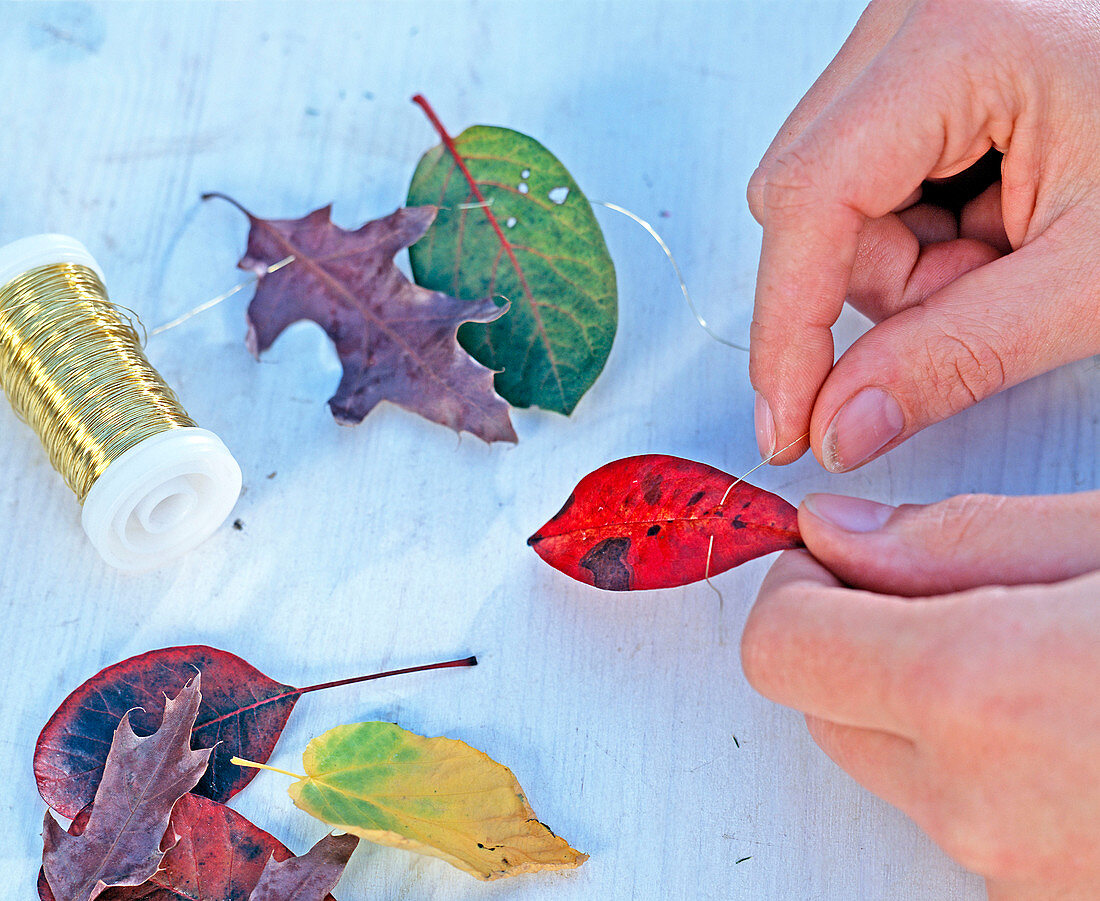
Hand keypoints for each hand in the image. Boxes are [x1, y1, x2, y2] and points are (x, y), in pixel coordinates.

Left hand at [740, 490, 1099, 898]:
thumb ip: (960, 538)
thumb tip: (841, 532)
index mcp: (977, 695)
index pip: (778, 646)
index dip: (800, 589)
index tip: (840, 561)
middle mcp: (981, 809)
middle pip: (828, 711)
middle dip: (864, 646)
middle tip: (960, 601)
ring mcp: (1018, 877)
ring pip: (902, 773)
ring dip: (937, 716)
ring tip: (1046, 668)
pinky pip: (972, 824)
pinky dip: (994, 774)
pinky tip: (1073, 730)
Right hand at [747, 0, 1099, 469]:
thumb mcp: (1091, 277)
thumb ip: (959, 355)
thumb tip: (844, 421)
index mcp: (964, 42)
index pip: (813, 196)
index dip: (787, 325)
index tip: (787, 419)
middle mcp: (916, 19)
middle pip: (810, 197)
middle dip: (881, 282)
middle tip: (982, 290)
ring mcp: (912, 36)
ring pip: (829, 195)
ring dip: (902, 259)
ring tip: (1007, 244)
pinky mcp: (918, 62)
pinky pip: (861, 174)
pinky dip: (916, 225)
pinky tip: (990, 215)